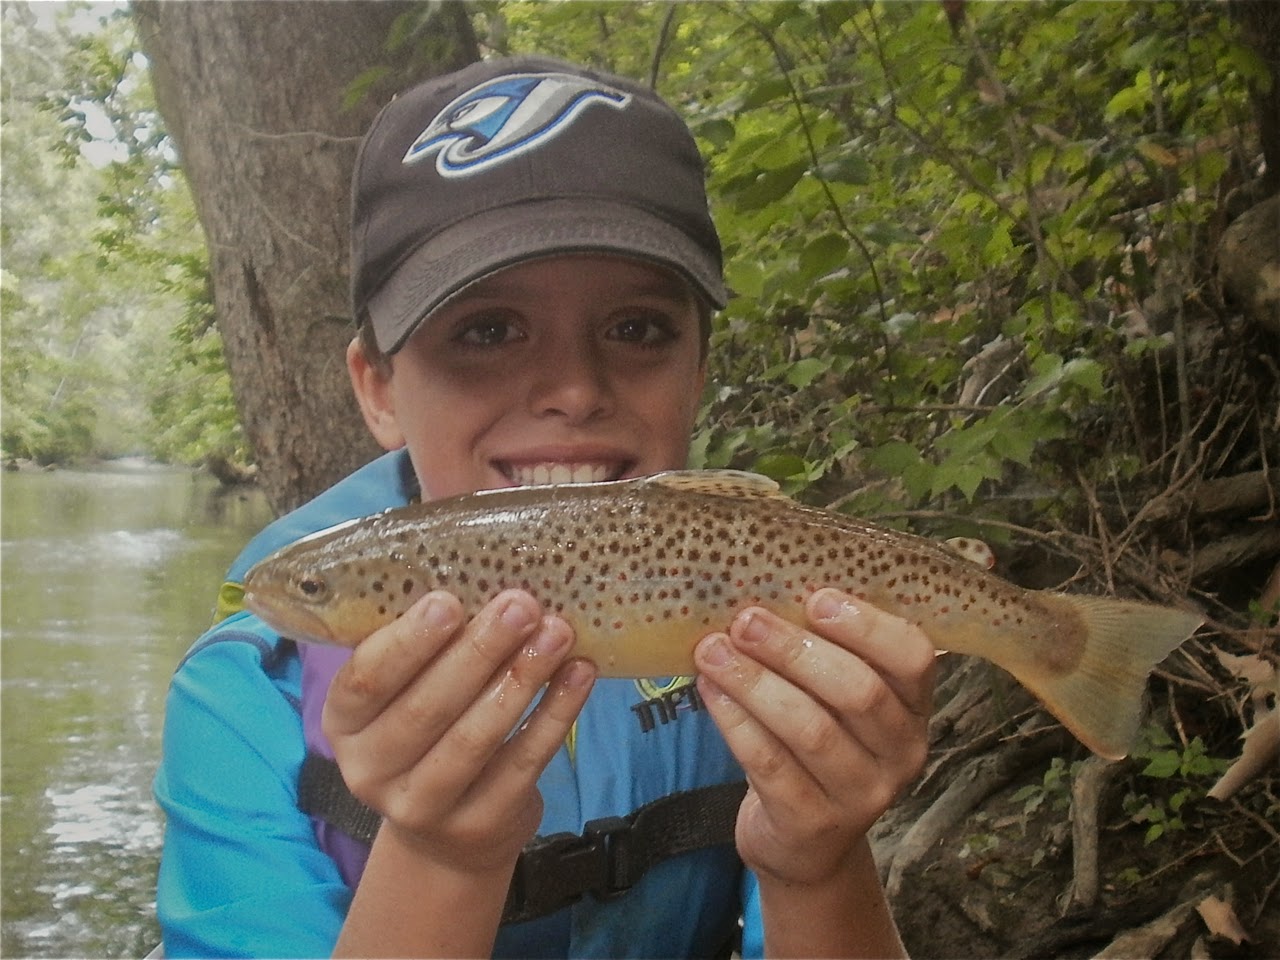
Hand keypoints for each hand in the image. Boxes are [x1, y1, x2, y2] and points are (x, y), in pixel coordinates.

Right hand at [322, 589, 595, 874]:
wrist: (447, 834)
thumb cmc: (428, 728)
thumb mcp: (407, 687)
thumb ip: (425, 636)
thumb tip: (468, 556)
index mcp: (344, 722)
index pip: (366, 679)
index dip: (408, 641)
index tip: (449, 600)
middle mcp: (370, 770)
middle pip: (426, 708)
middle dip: (478, 651)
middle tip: (521, 604)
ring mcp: (422, 807)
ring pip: (474, 739)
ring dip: (521, 678)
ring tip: (557, 631)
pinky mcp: (478, 825)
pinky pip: (522, 763)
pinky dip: (555, 714)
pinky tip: (579, 673)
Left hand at [694, 588, 934, 885]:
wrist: (804, 843)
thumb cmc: (817, 742)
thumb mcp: (832, 698)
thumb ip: (820, 647)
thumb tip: (763, 580)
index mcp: (914, 707)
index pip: (914, 657)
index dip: (867, 625)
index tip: (816, 597)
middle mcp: (901, 753)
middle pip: (857, 692)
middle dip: (795, 649)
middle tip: (745, 620)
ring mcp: (862, 795)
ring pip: (810, 729)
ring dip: (755, 682)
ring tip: (712, 650)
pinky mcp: (814, 824)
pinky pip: (771, 764)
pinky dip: (735, 722)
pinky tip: (710, 690)